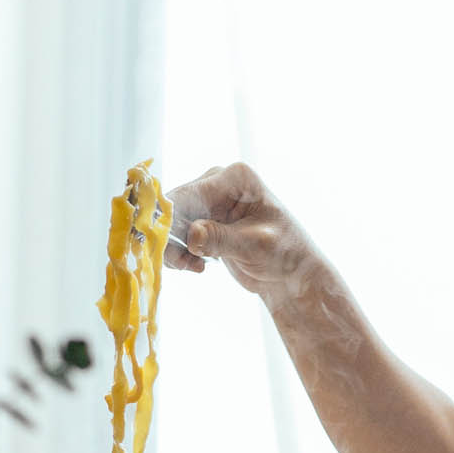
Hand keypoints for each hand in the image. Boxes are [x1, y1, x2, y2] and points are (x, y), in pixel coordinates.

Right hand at [168, 163, 323, 299]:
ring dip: (175, 247)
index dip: (170, 219)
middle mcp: (219, 182)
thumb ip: (222, 239)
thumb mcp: (255, 246)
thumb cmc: (285, 254)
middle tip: (182, 264)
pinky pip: (178, 232)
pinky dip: (180, 250)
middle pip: (175, 206)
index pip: (190, 194)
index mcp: (236, 178)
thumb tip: (192, 235)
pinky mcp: (205, 220)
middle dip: (171, 237)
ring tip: (194, 266)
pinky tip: (197, 264)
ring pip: (172, 221)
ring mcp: (210, 201)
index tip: (161, 244)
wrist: (292, 274)